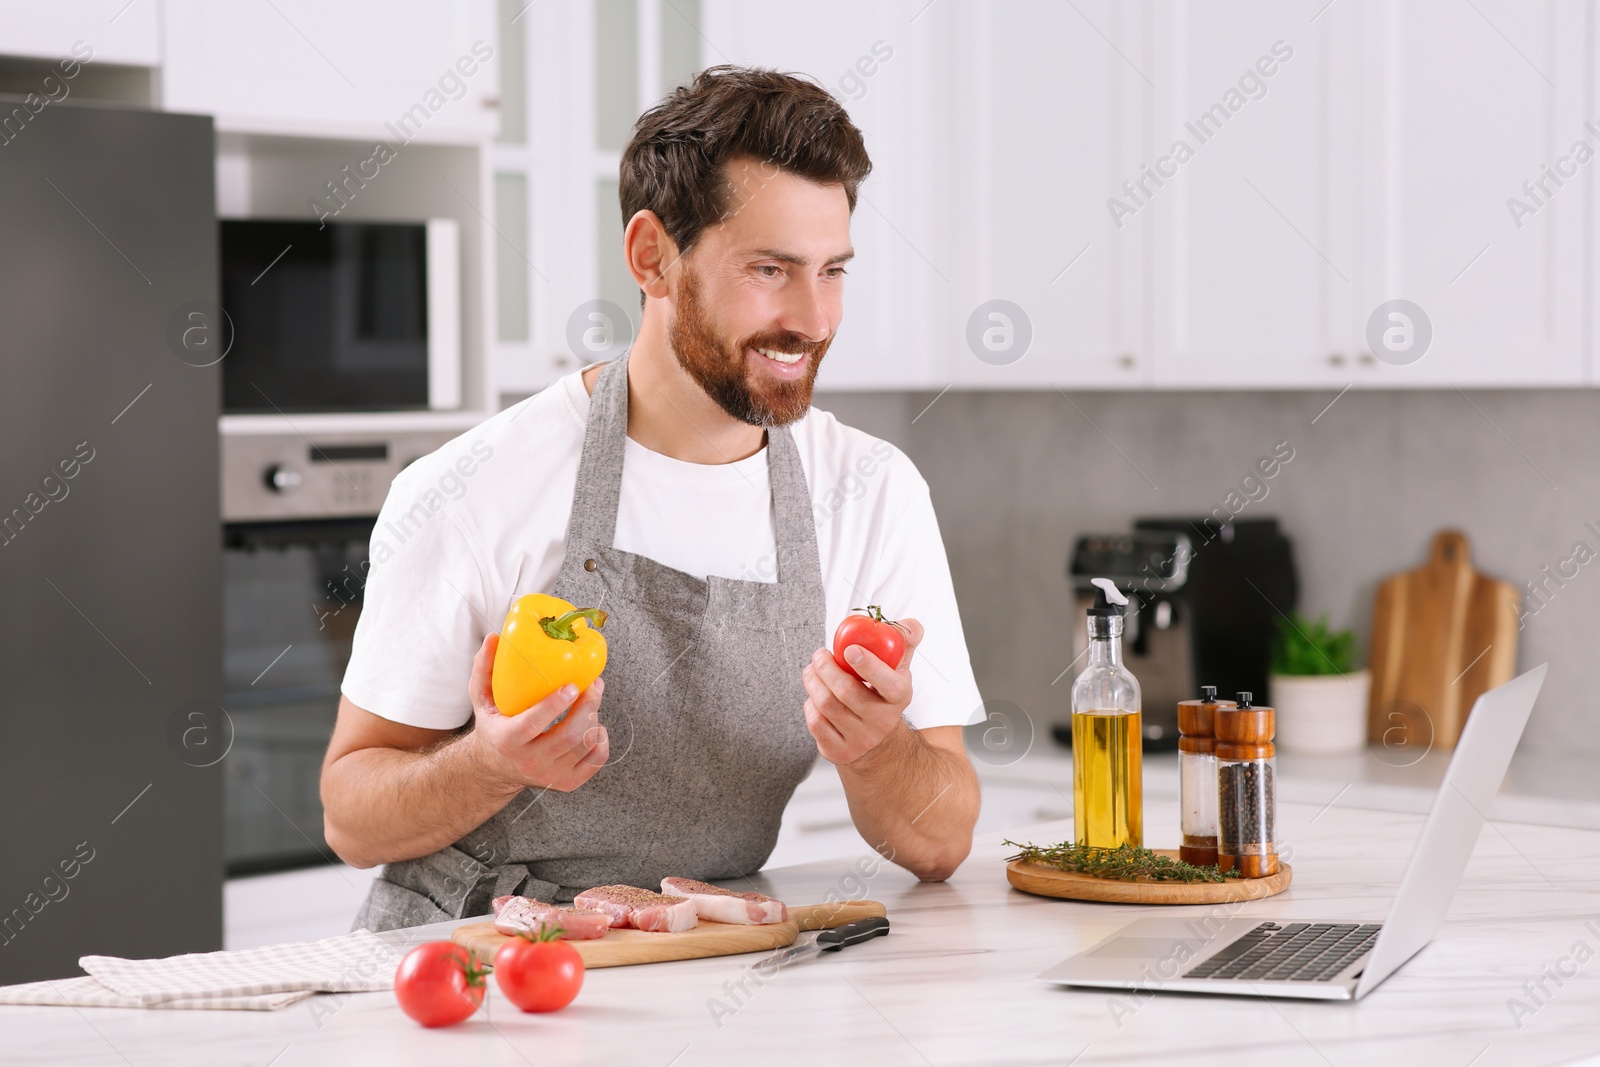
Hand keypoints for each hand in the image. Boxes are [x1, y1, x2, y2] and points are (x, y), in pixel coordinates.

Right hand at [466, 633, 608, 793]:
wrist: (496, 769)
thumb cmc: (493, 727)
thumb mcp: (481, 700)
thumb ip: (484, 669)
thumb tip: (494, 638)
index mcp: (507, 740)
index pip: (532, 724)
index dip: (553, 705)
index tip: (571, 686)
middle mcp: (529, 762)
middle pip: (568, 736)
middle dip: (587, 707)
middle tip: (595, 685)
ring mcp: (550, 776)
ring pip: (583, 746)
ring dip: (595, 718)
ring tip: (594, 698)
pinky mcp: (567, 783)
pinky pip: (595, 762)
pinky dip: (601, 741)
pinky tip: (595, 725)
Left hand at [802, 617, 923, 765]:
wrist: (878, 741)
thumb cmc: (883, 694)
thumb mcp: (899, 667)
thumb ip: (905, 640)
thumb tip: (911, 626)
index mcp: (899, 697)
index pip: (888, 684)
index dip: (868, 665)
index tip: (850, 649)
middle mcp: (882, 722)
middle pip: (846, 692)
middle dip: (826, 667)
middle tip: (819, 654)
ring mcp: (860, 739)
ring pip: (826, 706)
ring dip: (813, 681)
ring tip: (812, 669)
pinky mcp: (839, 751)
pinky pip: (816, 723)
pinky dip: (810, 704)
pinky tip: (814, 695)